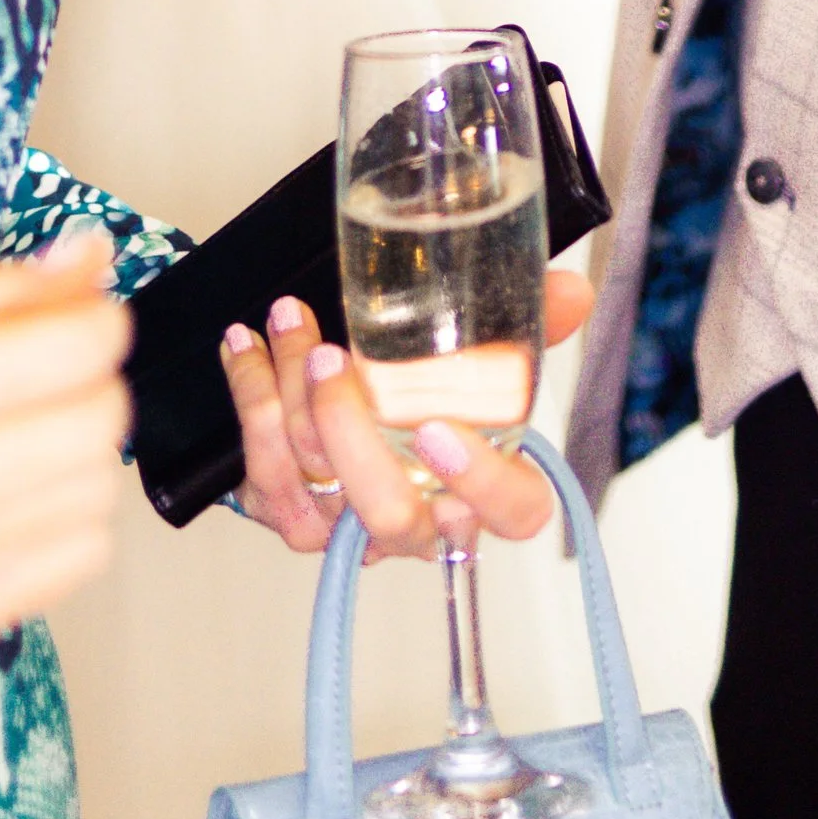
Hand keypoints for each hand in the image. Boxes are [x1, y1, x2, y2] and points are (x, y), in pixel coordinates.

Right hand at [0, 232, 130, 668]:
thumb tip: (91, 259)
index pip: (68, 350)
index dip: (96, 319)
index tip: (81, 314)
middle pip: (96, 423)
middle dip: (95, 381)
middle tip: (53, 371)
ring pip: (98, 492)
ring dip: (82, 451)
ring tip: (26, 436)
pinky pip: (80, 558)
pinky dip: (69, 515)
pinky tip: (17, 495)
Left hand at [220, 269, 593, 557]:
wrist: (337, 403)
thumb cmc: (420, 389)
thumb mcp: (472, 354)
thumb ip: (522, 325)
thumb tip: (571, 292)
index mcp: (480, 488)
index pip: (514, 512)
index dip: (482, 481)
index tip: (438, 427)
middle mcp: (419, 520)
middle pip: (391, 512)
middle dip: (351, 432)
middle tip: (331, 358)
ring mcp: (350, 526)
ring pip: (317, 476)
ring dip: (293, 387)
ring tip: (288, 317)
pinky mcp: (292, 514)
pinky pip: (264, 465)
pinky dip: (251, 392)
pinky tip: (246, 344)